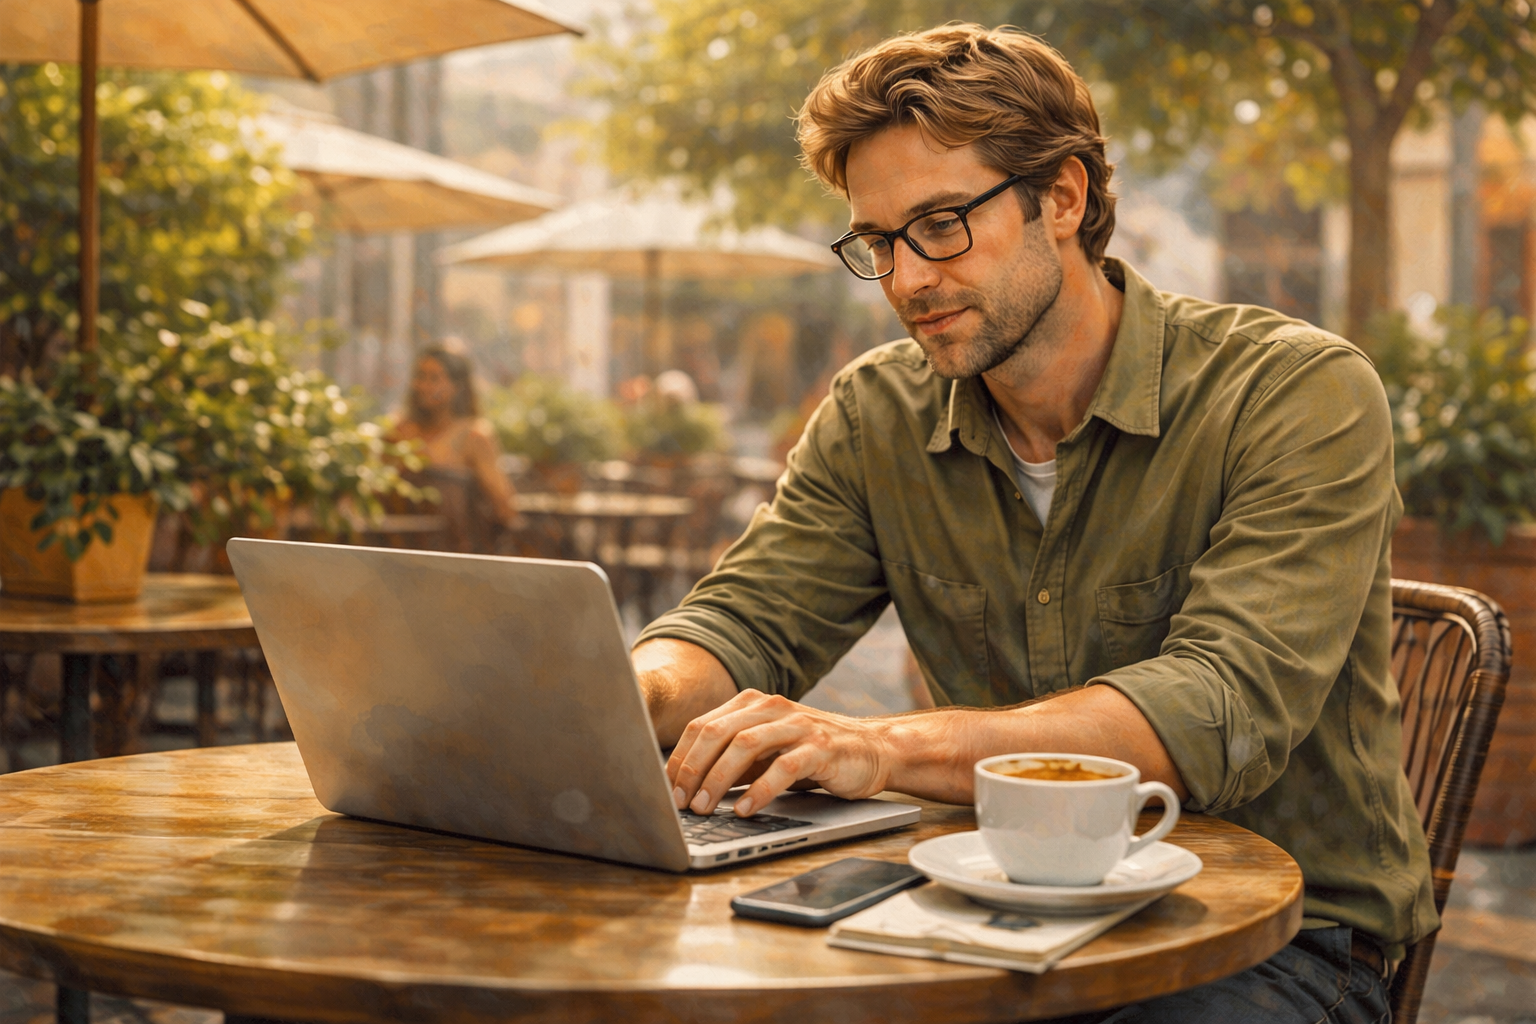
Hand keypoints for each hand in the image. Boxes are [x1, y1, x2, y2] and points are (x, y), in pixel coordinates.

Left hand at [666, 689, 894, 816]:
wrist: (874, 750)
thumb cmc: (813, 754)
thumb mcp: (768, 751)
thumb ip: (735, 759)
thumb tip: (689, 787)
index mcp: (754, 703)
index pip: (702, 725)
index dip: (680, 757)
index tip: (666, 788)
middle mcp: (773, 707)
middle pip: (717, 731)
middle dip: (692, 768)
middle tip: (679, 801)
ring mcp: (797, 725)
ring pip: (745, 744)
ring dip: (718, 778)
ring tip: (704, 807)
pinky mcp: (821, 747)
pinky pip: (783, 768)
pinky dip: (759, 790)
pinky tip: (744, 810)